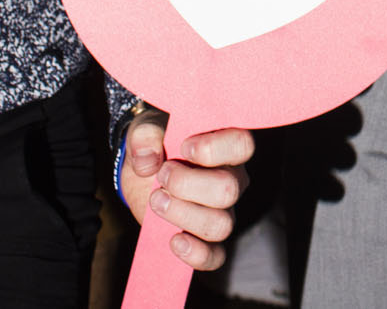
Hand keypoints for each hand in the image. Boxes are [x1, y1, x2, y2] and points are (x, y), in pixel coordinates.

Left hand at [121, 107, 254, 271]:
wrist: (144, 173)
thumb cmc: (155, 144)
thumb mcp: (145, 130)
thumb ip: (145, 136)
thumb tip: (148, 162)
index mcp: (224, 146)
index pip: (242, 145)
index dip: (214, 149)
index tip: (184, 147)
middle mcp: (232, 179)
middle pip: (228, 190)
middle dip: (187, 185)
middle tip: (162, 176)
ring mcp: (222, 211)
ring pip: (221, 225)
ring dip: (183, 215)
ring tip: (157, 201)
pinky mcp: (206, 239)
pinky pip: (216, 256)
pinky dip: (196, 254)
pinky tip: (174, 241)